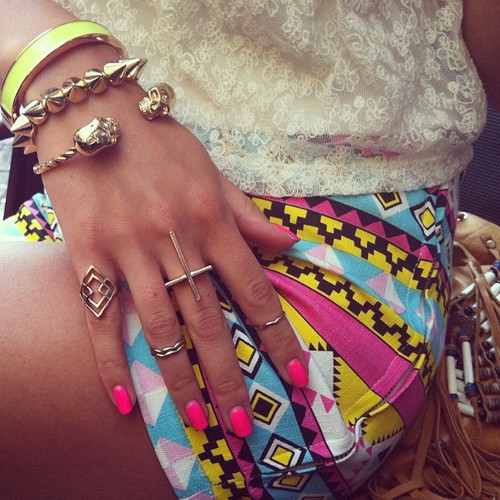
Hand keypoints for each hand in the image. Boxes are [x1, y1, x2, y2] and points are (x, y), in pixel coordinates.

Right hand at [35, 69, 307, 435]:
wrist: (93, 110)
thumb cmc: (159, 142)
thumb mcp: (212, 170)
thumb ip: (248, 213)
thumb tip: (288, 242)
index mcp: (213, 218)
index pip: (254, 289)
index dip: (276, 335)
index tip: (295, 374)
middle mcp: (176, 239)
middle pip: (209, 320)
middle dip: (229, 376)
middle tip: (243, 423)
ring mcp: (129, 250)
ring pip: (159, 327)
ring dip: (178, 378)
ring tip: (197, 418)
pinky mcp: (88, 254)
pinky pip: (99, 316)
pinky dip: (110, 360)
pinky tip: (122, 399)